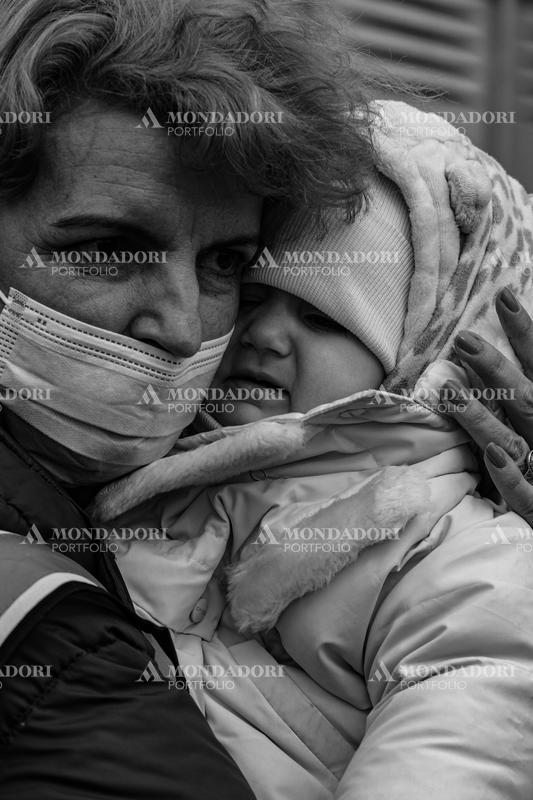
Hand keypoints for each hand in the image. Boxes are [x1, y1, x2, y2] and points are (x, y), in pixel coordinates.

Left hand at [445, 287, 532, 522]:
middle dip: (496, 367)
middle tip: (462, 338)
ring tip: (449, 392)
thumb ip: (528, 395)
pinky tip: (489, 457)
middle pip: (527, 398)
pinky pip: (526, 497)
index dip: (527, 332)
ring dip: (484, 418)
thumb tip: (506, 380)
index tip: (504, 294)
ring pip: (515, 443)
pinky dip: (511, 477)